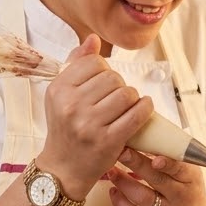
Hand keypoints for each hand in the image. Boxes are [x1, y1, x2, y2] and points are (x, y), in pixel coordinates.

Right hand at [40, 35, 154, 197]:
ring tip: (126, 107)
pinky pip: (137, 114)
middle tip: (115, 99)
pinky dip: (146, 108)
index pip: (94, 63)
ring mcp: (90, 124)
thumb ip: (76, 65)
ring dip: (133, 98)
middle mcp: (72, 105)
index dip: (104, 71)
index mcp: (59, 89)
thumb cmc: (66, 128)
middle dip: (119, 86)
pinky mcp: (109, 140)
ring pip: (127, 94)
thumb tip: (93, 38)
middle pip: (113, 78)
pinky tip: (144, 108)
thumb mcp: (61, 95)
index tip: (103, 84)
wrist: (64, 167)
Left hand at [107, 147, 205, 205]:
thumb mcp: (190, 174)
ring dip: (123, 182)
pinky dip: (120, 203)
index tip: (154, 157)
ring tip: (111, 171)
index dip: (167, 163)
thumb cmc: (189, 191)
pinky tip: (113, 192)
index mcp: (190, 180)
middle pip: (157, 180)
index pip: (180, 169)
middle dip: (137, 164)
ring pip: (142, 197)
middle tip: (121, 151)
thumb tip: (145, 127)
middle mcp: (181, 197)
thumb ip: (173, 157)